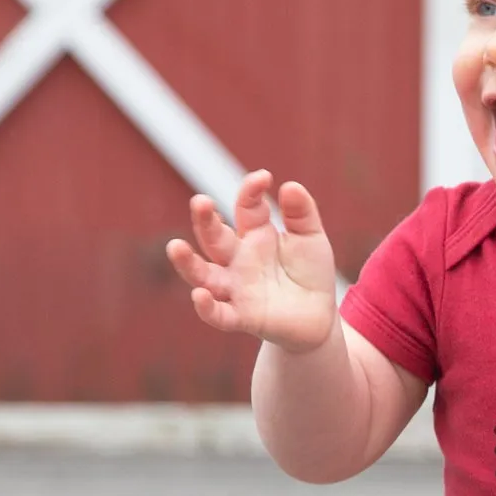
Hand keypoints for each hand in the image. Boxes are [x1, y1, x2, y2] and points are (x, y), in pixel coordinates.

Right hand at [167, 170, 336, 352]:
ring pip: (203, 275)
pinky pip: (219, 314)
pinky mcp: (242, 317)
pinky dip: (207, 307)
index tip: (264, 178)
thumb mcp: (311, 238)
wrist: (319, 316)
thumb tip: (290, 186)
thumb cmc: (310, 273)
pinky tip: (199, 296)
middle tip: (200, 202)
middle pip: (213, 237)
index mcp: (254, 234)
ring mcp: (236, 288)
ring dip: (187, 262)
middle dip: (204, 220)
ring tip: (175, 247)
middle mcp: (238, 259)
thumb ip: (302, 213)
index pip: (245, 207)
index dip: (251, 191)